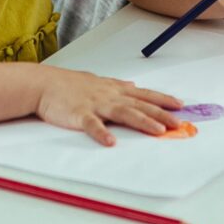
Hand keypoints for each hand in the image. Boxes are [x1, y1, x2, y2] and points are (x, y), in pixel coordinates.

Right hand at [36, 69, 180, 145]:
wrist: (43, 83)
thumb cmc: (68, 84)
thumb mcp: (97, 81)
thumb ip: (116, 85)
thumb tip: (133, 85)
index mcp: (114, 90)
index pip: (144, 95)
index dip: (162, 100)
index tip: (180, 105)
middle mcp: (109, 96)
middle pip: (140, 105)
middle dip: (161, 114)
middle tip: (179, 123)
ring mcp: (95, 105)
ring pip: (123, 113)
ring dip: (142, 121)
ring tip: (158, 131)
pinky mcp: (79, 114)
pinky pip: (92, 125)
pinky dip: (102, 133)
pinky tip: (111, 142)